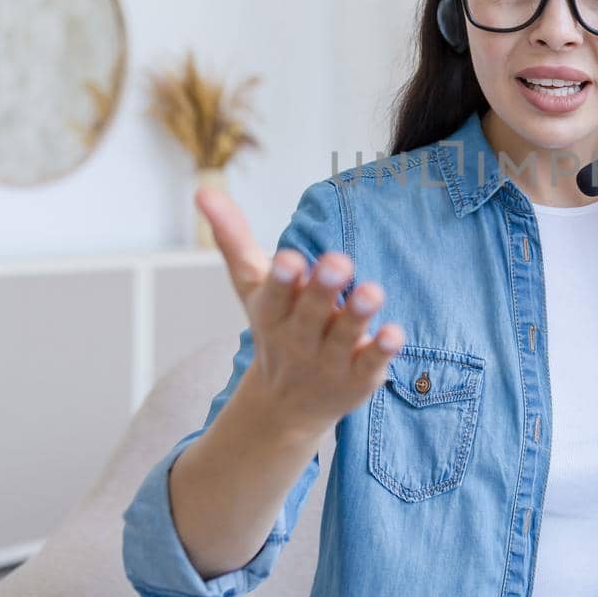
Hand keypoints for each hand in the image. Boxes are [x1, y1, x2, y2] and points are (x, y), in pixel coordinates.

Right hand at [196, 186, 403, 441]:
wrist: (285, 405)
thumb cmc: (275, 327)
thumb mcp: (252, 286)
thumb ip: (233, 238)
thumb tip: (203, 190)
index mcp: (272, 313)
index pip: (274, 295)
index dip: (283, 279)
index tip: (290, 259)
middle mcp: (299, 338)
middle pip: (310, 313)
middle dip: (322, 289)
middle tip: (337, 261)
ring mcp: (329, 361)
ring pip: (343, 336)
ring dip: (357, 314)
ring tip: (372, 291)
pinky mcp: (357, 378)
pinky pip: (370, 364)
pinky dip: (380, 351)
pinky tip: (394, 333)